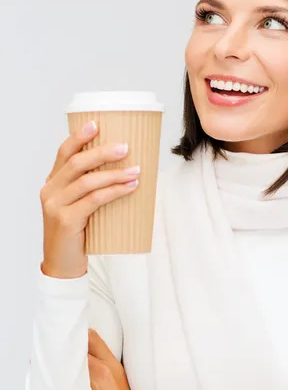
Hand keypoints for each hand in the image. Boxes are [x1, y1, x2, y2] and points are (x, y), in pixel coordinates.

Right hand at [40, 119, 139, 278]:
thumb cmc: (78, 233)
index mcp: (52, 183)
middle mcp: (50, 190)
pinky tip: (129, 187)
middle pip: (76, 163)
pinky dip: (113, 191)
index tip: (96, 124)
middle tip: (126, 147)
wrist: (63, 265)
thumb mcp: (80, 206)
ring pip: (87, 181)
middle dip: (102, 152)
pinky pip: (93, 200)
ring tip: (136, 170)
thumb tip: (127, 171)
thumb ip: (92, 189)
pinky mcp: (66, 220)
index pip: (64, 153)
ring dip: (114, 173)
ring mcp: (55, 206)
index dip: (79, 136)